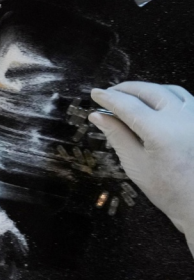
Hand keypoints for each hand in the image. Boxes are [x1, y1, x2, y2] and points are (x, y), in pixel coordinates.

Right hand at [89, 83, 193, 250]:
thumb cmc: (167, 190)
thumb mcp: (135, 164)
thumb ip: (116, 135)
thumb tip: (97, 116)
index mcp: (161, 131)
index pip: (128, 105)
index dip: (108, 98)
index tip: (95, 94)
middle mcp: (182, 118)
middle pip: (150, 91)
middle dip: (127, 89)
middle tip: (109, 94)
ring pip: (170, 91)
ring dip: (148, 90)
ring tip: (131, 97)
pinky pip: (186, 99)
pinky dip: (167, 96)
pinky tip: (156, 105)